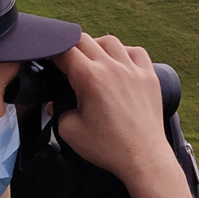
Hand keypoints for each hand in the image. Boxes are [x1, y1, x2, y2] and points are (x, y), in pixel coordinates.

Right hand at [51, 33, 174, 182]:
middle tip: (67, 64)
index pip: (64, 50)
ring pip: (110, 41)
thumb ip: (57, 110)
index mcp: (90, 77)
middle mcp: (112, 67)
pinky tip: (119, 64)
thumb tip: (57, 102)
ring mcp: (133, 69)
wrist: (143, 157)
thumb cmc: (108, 147)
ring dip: (96, 47)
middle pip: (84, 40)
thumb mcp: (69, 131)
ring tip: (92, 62)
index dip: (52, 53)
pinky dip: (124, 52)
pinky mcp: (149, 76)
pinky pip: (136, 52)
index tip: (50, 62)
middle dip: (70, 48)